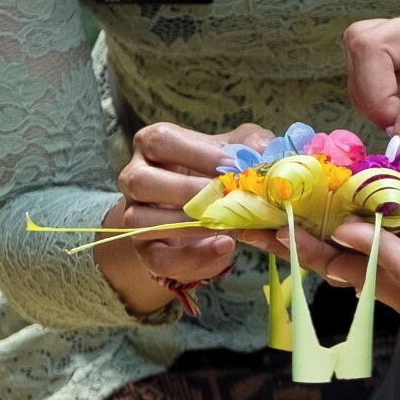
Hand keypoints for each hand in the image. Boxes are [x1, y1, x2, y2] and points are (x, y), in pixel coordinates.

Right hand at [101, 120, 267, 315]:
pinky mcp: (146, 250)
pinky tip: (224, 245)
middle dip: (187, 190)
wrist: (210, 212)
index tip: (232, 166)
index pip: (160, 141)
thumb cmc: (220, 170)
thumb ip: (253, 144)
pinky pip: (157, 257)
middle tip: (226, 196)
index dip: (196, 153)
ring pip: (141, 221)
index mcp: (153, 145)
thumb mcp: (239, 149)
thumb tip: (265, 153)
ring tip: (227, 223)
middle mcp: (134, 177)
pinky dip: (193, 255)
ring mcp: (134, 215)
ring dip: (186, 224)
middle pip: (141, 181)